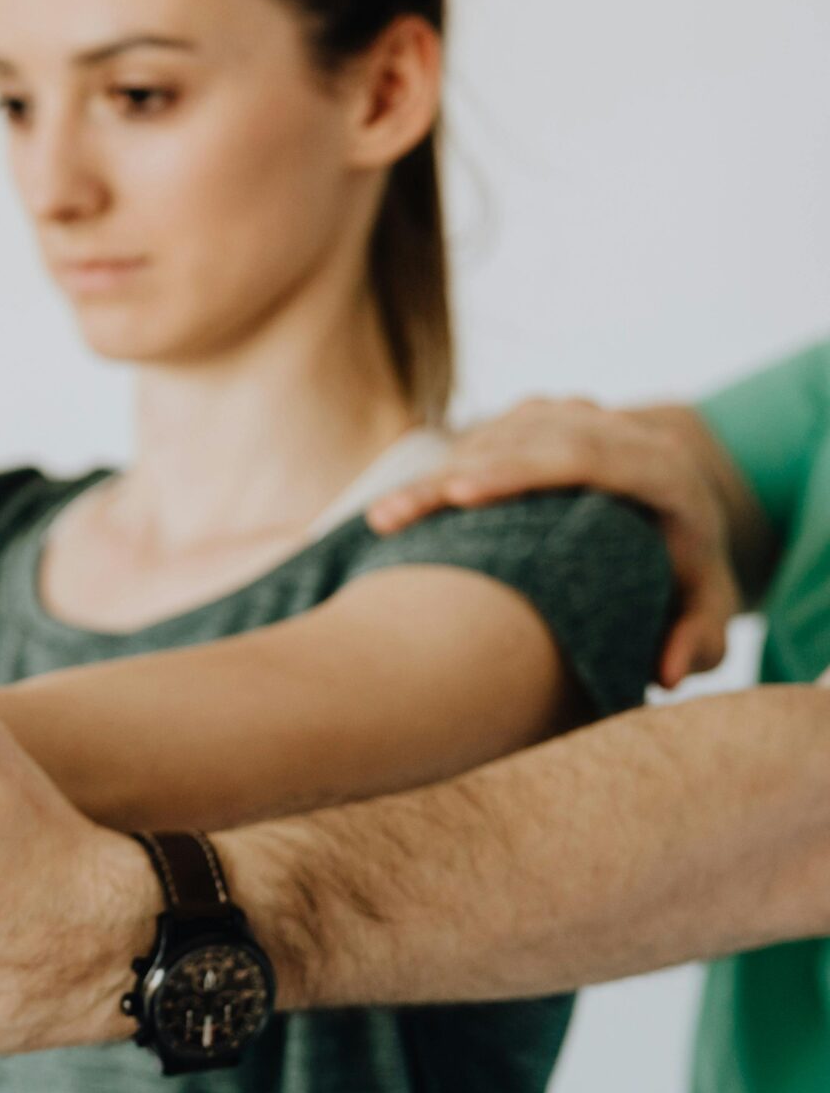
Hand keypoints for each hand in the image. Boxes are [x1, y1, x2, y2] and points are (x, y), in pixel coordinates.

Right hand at [367, 397, 738, 687]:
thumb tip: (666, 673)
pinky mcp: (541, 419)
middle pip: (522, 441)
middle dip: (448, 477)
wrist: (682, 506)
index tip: (457, 494)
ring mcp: (577, 418)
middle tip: (391, 517)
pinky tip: (405, 505)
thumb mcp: (709, 608)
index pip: (583, 455)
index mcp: (663, 471)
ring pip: (494, 434)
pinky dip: (441, 467)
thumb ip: (700, 641)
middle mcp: (619, 431)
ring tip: (383, 520)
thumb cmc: (688, 571)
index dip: (516, 470)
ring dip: (432, 475)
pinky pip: (484, 435)